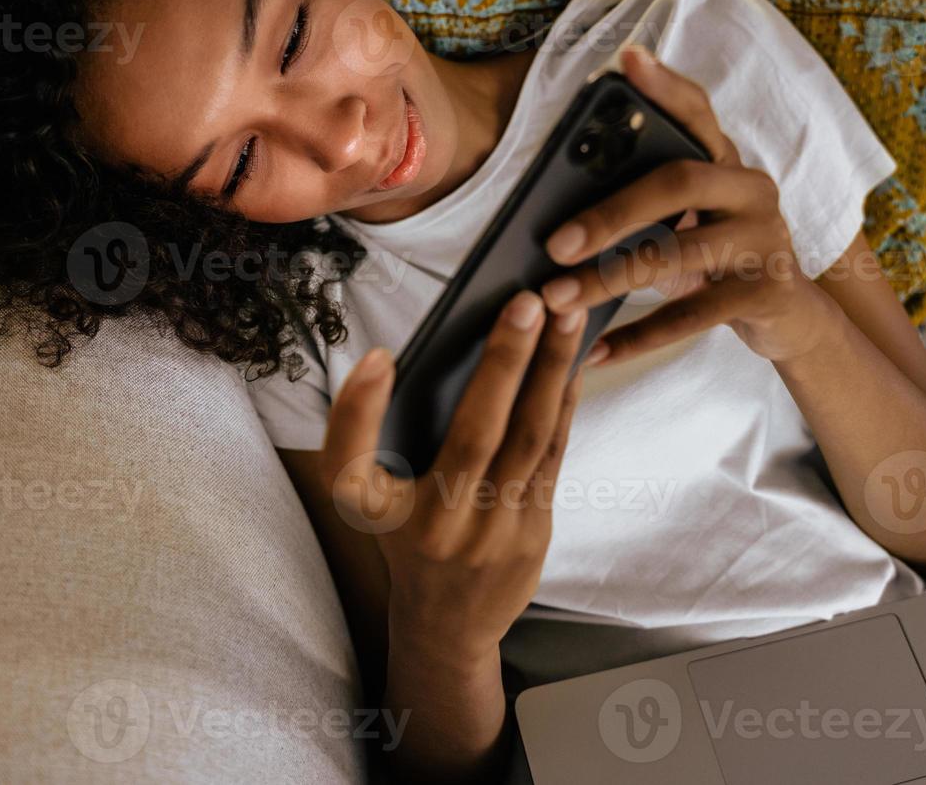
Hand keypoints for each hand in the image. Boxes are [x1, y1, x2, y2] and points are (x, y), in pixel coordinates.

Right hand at [322, 291, 587, 661]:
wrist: (448, 623)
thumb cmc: (403, 538)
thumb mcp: (366, 497)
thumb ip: (366, 432)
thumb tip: (393, 360)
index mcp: (379, 513)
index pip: (353, 461)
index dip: (360, 408)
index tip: (380, 355)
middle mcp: (436, 525)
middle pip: (474, 434)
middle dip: (504, 363)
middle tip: (527, 303)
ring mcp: (491, 531)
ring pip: (529, 439)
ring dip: (551, 373)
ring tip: (565, 318)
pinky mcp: (533, 530)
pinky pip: (553, 454)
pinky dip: (563, 404)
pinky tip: (572, 363)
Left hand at [538, 44, 838, 364]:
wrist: (789, 318)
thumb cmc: (715, 260)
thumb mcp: (687, 223)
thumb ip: (645, 202)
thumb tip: (556, 217)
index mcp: (726, 161)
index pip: (696, 112)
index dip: (664, 86)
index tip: (627, 61)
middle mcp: (751, 189)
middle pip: (676, 184)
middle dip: (608, 215)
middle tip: (553, 245)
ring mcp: (766, 239)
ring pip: (677, 255)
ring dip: (607, 281)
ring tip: (557, 299)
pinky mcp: (768, 292)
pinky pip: (691, 316)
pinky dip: (637, 337)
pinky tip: (593, 352)